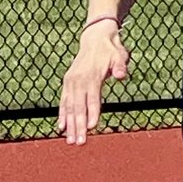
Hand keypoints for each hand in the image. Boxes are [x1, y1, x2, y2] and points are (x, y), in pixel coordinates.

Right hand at [57, 23, 129, 144]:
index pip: (92, 98)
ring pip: (69, 107)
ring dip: (70, 125)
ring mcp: (71, 82)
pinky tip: (62, 129)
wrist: (95, 39)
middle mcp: (78, 80)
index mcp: (91, 76)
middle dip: (78, 126)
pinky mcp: (67, 83)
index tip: (91, 128)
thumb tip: (121, 76)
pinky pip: (63, 102)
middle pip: (78, 107)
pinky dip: (62, 115)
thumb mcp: (119, 56)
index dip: (92, 113)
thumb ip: (120, 66)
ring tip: (70, 141)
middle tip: (80, 142)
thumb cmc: (110, 51)